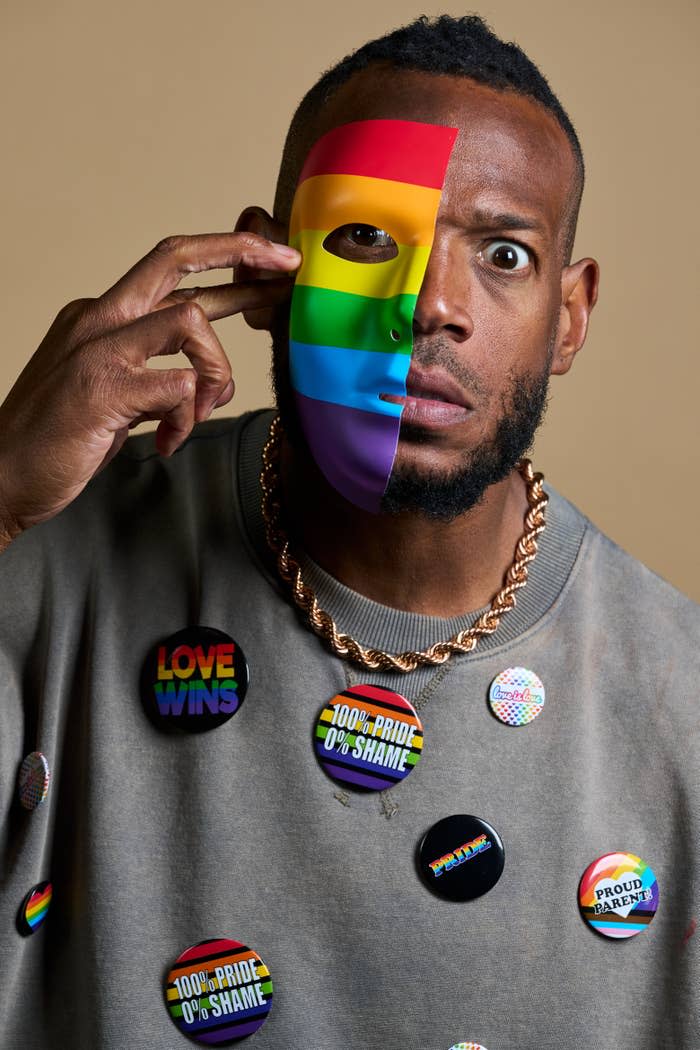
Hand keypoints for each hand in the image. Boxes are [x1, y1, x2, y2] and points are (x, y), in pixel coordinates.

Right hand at [0, 232, 299, 549]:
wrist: (1, 475)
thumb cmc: (60, 439)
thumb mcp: (115, 390)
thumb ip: (157, 370)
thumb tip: (211, 374)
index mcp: (100, 315)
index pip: (168, 264)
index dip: (224, 254)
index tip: (270, 260)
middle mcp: (98, 318)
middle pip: (176, 257)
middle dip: (242, 256)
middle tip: (287, 272)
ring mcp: (98, 349)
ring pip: (190, 321)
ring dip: (215, 371)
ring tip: (199, 415)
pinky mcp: (104, 387)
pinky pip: (180, 385)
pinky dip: (186, 420)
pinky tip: (165, 444)